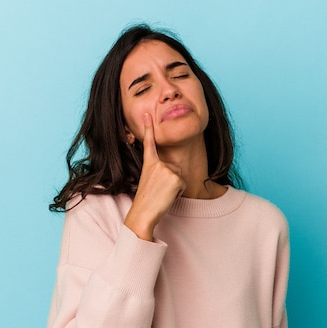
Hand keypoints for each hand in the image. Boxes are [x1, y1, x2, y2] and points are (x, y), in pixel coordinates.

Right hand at [124, 113, 186, 240]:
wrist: (143, 213)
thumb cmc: (146, 201)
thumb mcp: (149, 181)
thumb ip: (158, 172)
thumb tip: (171, 174)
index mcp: (148, 163)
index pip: (149, 143)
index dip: (148, 128)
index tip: (148, 115)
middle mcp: (157, 163)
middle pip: (175, 168)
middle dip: (172, 181)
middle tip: (158, 191)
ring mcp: (166, 170)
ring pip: (180, 176)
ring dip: (175, 187)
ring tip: (162, 194)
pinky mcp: (175, 178)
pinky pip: (183, 184)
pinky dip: (178, 192)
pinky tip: (167, 196)